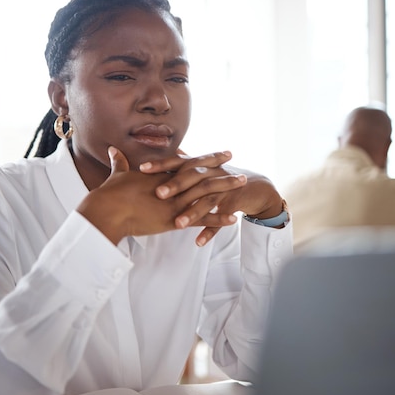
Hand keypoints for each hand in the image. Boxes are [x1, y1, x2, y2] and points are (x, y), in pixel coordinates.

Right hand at [76, 147, 243, 245]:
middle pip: (202, 173)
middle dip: (220, 166)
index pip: (188, 163)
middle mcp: (172, 185)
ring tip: (243, 182)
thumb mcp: (117, 175)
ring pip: (207, 193)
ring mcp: (177, 202)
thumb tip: (112, 150)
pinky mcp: (176, 219)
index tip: (220, 153)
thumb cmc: (110, 194)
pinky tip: (234, 218)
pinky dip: (218, 218)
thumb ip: (119, 163)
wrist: (109, 210)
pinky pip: (202, 219)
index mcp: (161, 175)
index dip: (205, 158)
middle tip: (235, 160)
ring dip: (226, 187)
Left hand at [139, 150, 283, 245]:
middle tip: (158, 194)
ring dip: (193, 213)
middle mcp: (212, 174)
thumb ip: (183, 162)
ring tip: (178, 225)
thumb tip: (163, 152)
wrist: (253, 186)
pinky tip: (198, 242)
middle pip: (193, 177)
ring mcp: (224, 189)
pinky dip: (211, 231)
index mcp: (200, 165)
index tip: (141, 168)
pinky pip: (221, 220)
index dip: (161, 164)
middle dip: (176, 185)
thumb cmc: (220, 176)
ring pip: (207, 201)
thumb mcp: (202, 167)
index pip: (178, 162)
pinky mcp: (234, 205)